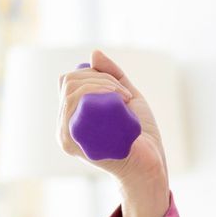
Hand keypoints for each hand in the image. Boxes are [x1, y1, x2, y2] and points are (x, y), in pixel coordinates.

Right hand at [56, 48, 168, 186]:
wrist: (151, 163)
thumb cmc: (141, 136)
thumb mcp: (127, 98)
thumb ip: (113, 77)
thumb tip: (93, 53)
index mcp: (73, 117)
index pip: (69, 82)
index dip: (92, 74)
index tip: (119, 86)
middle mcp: (64, 127)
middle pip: (69, 83)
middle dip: (99, 77)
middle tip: (125, 93)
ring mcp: (67, 137)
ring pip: (72, 92)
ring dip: (101, 84)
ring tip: (124, 99)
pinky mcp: (74, 144)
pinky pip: (74, 106)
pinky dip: (96, 92)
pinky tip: (117, 100)